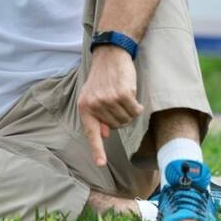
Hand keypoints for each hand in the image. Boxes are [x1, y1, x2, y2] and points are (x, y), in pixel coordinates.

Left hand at [77, 45, 142, 166]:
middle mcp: (94, 106)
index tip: (101, 164)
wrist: (110, 56)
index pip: (91, 133)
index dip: (97, 149)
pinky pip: (135, 110)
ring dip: (129, 110)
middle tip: (115, 100)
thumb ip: (97, 116)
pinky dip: (137, 105)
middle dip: (120, 117)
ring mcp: (108, 100)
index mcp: (84, 108)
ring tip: (121, 95)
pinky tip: (130, 93)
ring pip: (127, 119)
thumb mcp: (92, 97)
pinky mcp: (122, 94)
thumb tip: (105, 134)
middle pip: (116, 127)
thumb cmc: (102, 79)